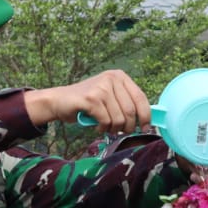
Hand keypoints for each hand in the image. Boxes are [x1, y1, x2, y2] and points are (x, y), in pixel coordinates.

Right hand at [24, 69, 149, 132]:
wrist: (60, 101)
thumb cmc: (88, 104)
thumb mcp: (111, 98)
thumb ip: (127, 104)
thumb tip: (148, 120)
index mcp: (120, 76)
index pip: (141, 98)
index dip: (146, 116)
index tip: (145, 128)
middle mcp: (112, 78)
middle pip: (131, 111)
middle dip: (127, 127)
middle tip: (119, 131)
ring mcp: (101, 87)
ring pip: (119, 119)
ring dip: (113, 129)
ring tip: (105, 126)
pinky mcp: (91, 98)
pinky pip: (106, 121)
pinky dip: (102, 128)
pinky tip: (96, 125)